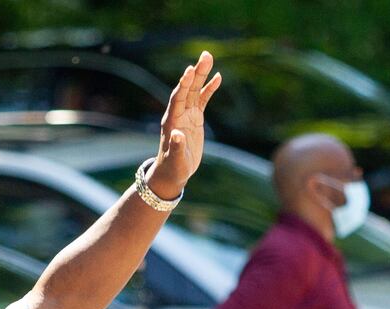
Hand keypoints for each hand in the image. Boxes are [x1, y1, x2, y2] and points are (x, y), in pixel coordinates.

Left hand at [147, 51, 220, 199]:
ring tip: (209, 58)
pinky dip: (209, 89)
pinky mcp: (195, 118)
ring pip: (195, 91)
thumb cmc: (172, 168)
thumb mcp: (175, 160)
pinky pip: (203, 100)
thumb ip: (176, 146)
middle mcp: (178, 114)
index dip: (183, 85)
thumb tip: (177, 134)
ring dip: (202, 75)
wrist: (173, 172)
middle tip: (206, 55)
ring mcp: (187, 115)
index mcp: (172, 121)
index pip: (178, 98)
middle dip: (196, 73)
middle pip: (188, 89)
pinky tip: (217, 77)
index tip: (189, 71)